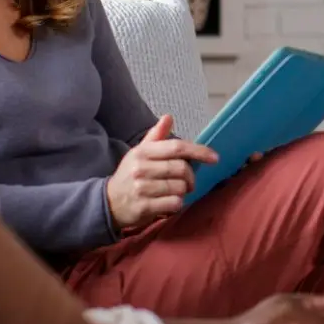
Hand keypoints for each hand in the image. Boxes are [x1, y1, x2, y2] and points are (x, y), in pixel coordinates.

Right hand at [105, 115, 218, 229]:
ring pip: (180, 188)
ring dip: (183, 191)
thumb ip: (156, 136)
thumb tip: (168, 117)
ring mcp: (142, 188)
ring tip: (175, 192)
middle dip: (190, 177)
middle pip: (182, 169)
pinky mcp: (144, 207)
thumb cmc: (130, 175)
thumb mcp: (139, 153)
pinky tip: (168, 203)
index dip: (199, 151)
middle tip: (187, 182)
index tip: (214, 158)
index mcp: (143, 152)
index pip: (177, 147)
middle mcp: (141, 168)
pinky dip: (176, 204)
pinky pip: (174, 203)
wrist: (108, 202)